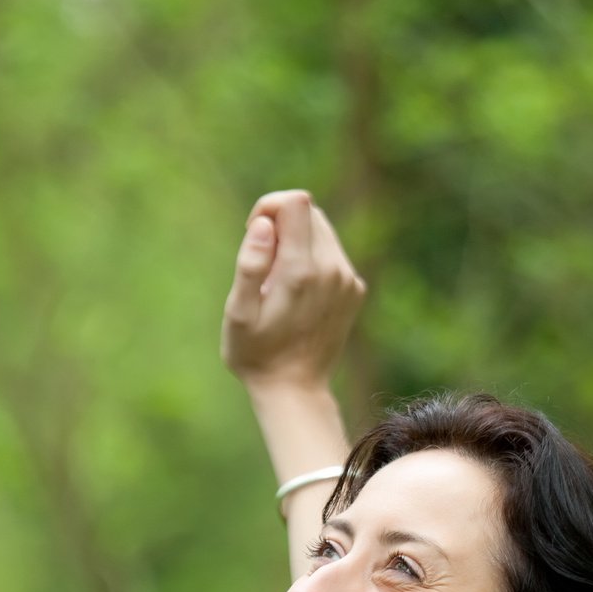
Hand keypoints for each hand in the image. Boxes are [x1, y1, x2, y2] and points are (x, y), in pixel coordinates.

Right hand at [221, 190, 367, 393]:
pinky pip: (332, 254)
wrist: (294, 390)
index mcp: (301, 271)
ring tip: (279, 281)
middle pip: (309, 211)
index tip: (253, 236)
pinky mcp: (355, 289)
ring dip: (297, 242)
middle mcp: (332, 270)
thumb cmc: (256, 354)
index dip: (268, 208)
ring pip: (322, 230)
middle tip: (263, 264)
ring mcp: (348, 280)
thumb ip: (249, 264)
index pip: (295, 201)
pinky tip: (298, 293)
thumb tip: (263, 224)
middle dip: (281, 224)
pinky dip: (313, 260)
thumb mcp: (237, 313)